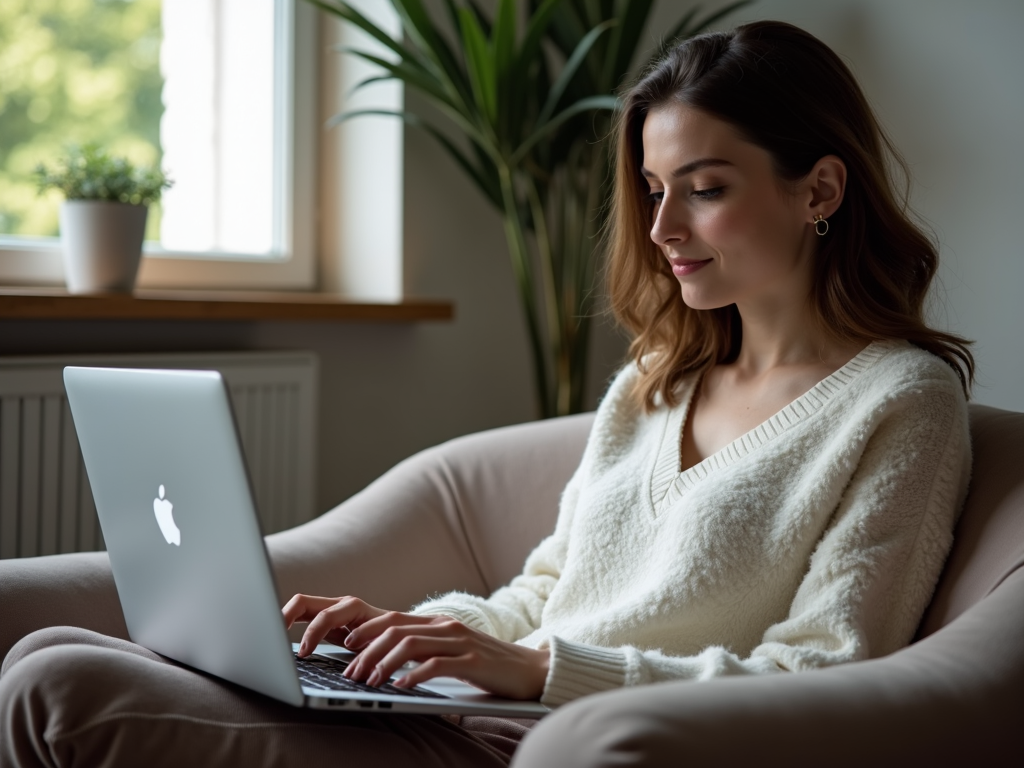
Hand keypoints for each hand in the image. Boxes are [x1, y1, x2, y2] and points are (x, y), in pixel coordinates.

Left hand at [281, 594, 549, 699]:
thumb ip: (421, 653)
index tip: (343, 648)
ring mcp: (460, 641)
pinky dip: (413, 675)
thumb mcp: (449, 655)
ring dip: (383, 664)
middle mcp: (444, 627)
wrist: (531, 670)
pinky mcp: (473, 660)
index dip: (364, 631)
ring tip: (368, 682)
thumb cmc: (486, 667)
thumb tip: (383, 666)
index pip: (390, 619)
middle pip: (394, 629)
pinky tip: (400, 687)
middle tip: (349, 671)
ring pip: (410, 644)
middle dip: (366, 649)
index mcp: (435, 624)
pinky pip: (436, 665)